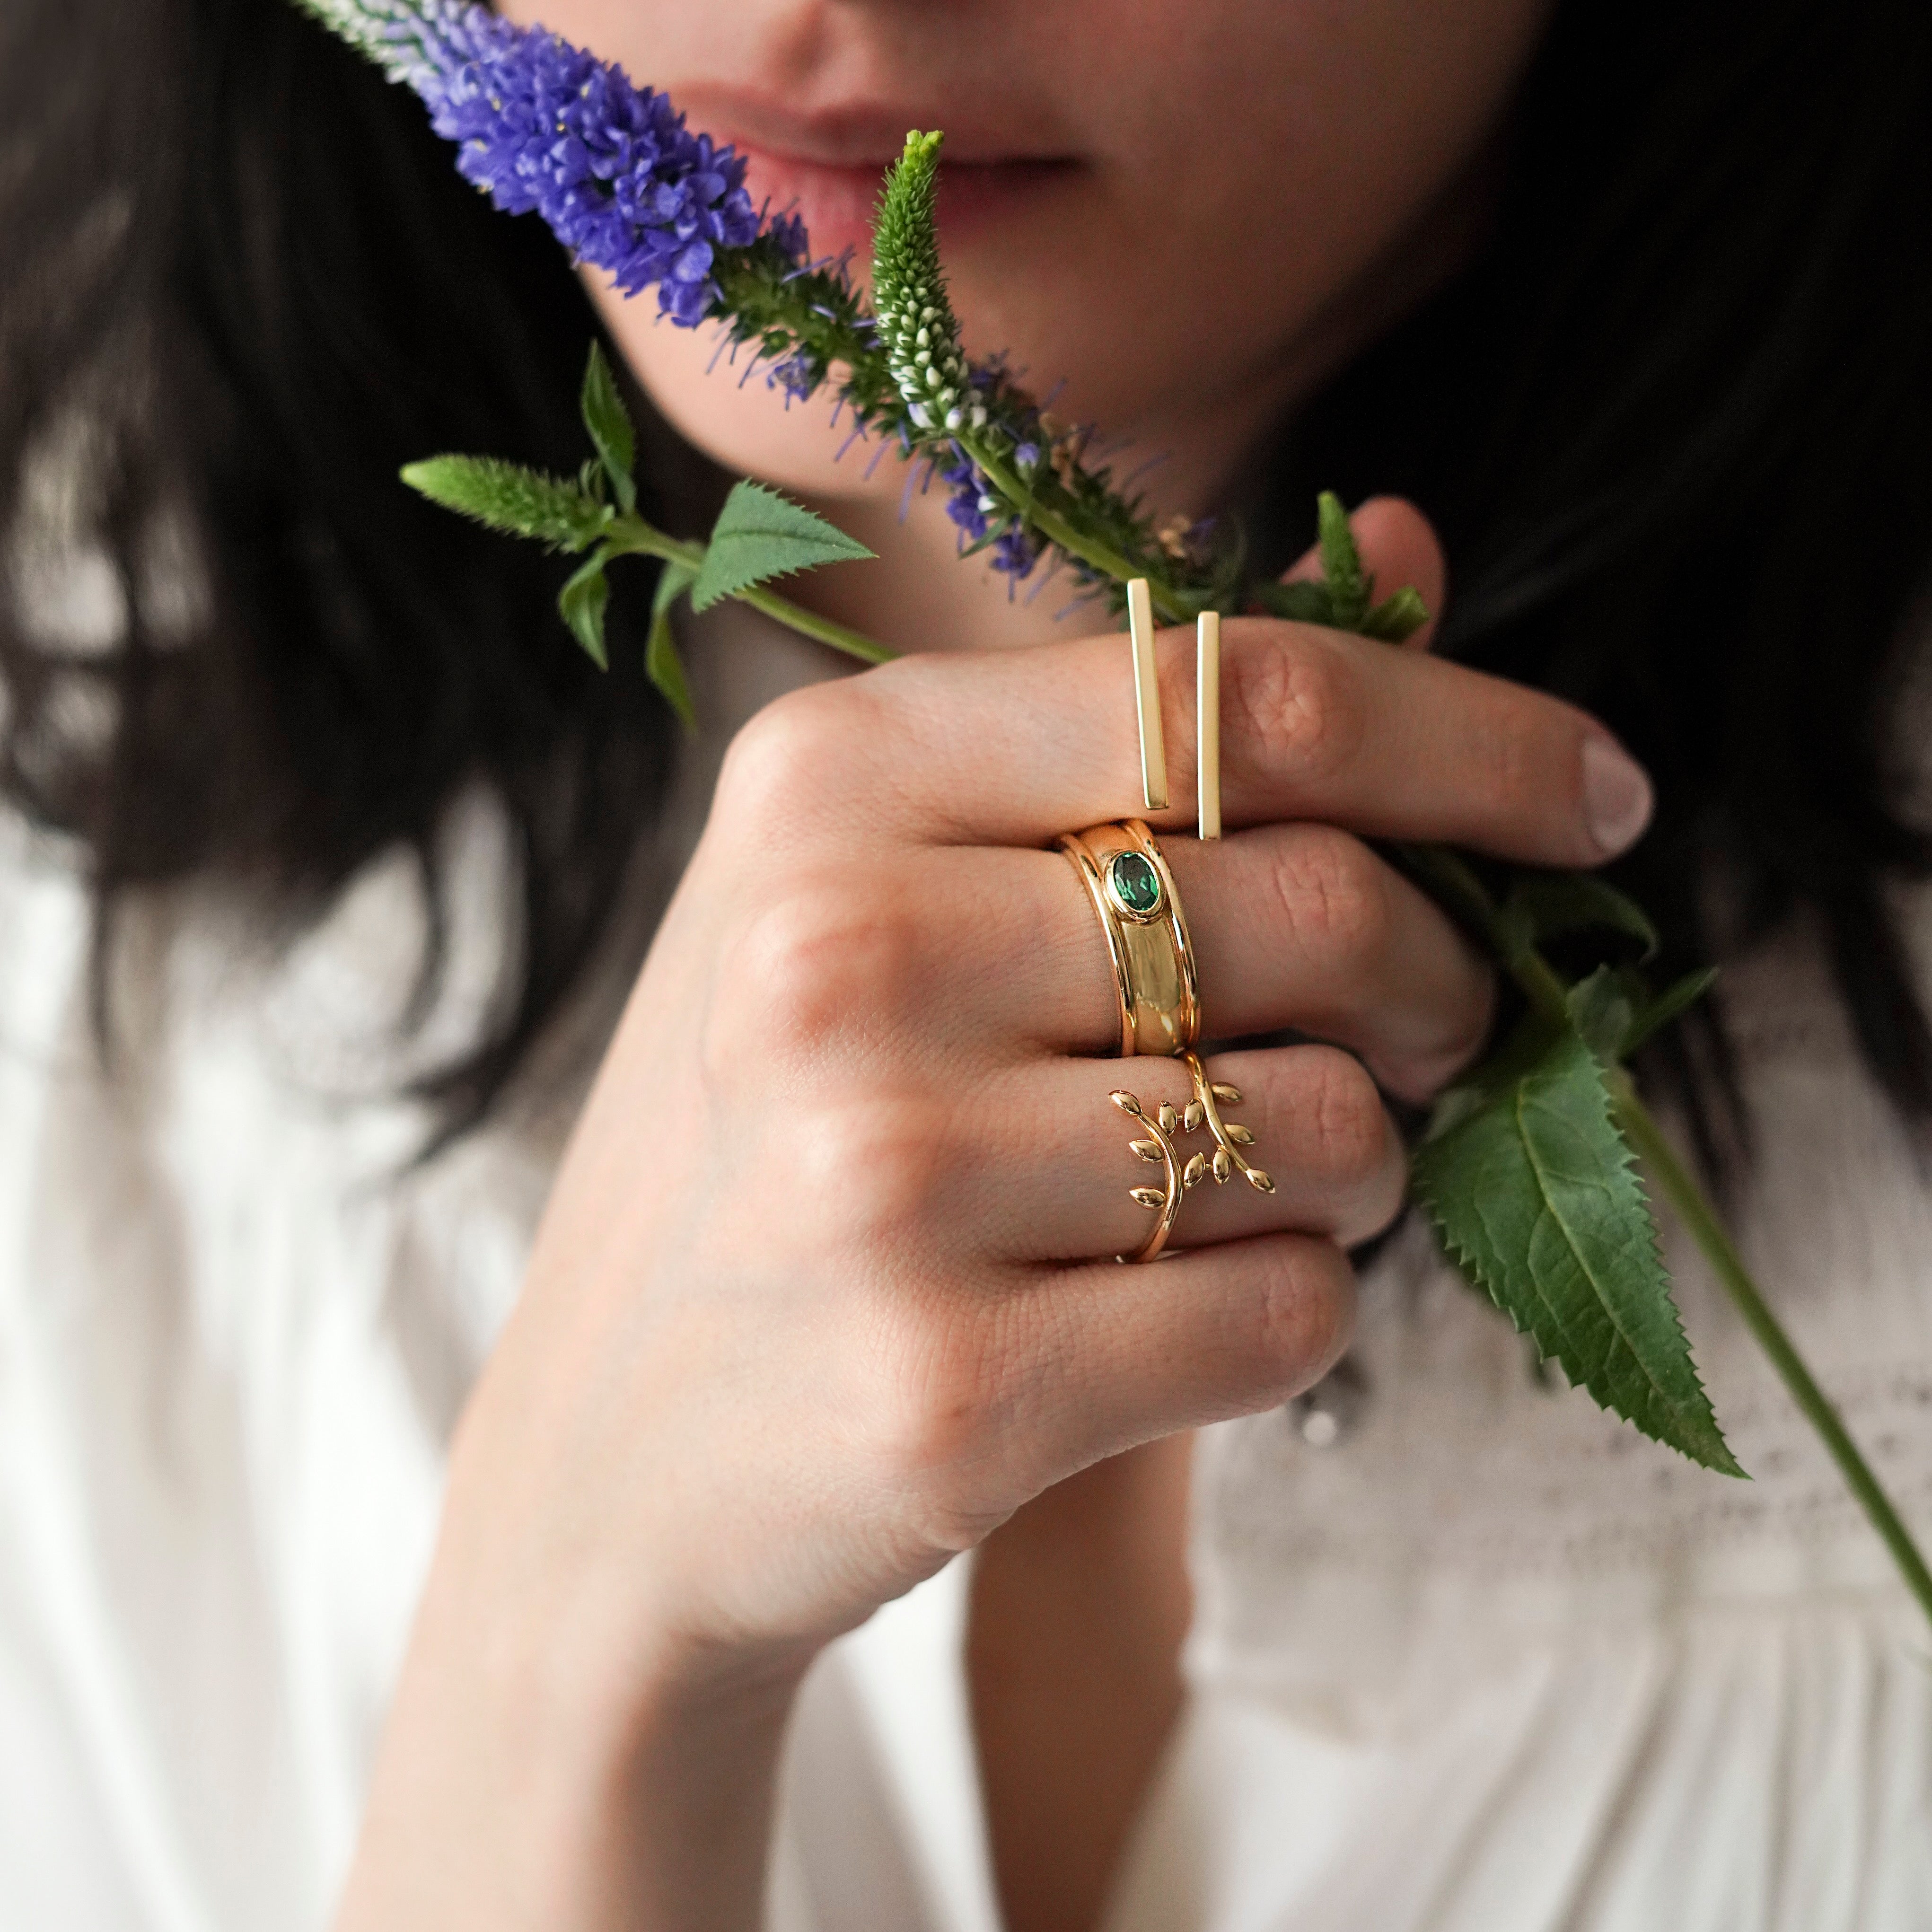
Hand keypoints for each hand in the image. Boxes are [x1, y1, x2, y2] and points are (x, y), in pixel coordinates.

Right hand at [336, 501, 1652, 1929]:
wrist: (620, 1445)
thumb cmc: (789, 1128)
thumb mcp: (900, 883)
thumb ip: (1152, 727)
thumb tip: (1412, 544)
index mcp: (831, 779)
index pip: (1243, 696)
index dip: (1472, 739)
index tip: (1597, 800)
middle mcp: (837, 953)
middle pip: (1325, 912)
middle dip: (1443, 985)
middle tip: (1427, 1037)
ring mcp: (880, 1178)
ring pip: (1332, 1135)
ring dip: (1360, 1169)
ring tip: (1254, 1188)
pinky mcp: (949, 1390)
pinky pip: (1283, 1316)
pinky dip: (1294, 1308)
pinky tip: (1182, 1305)